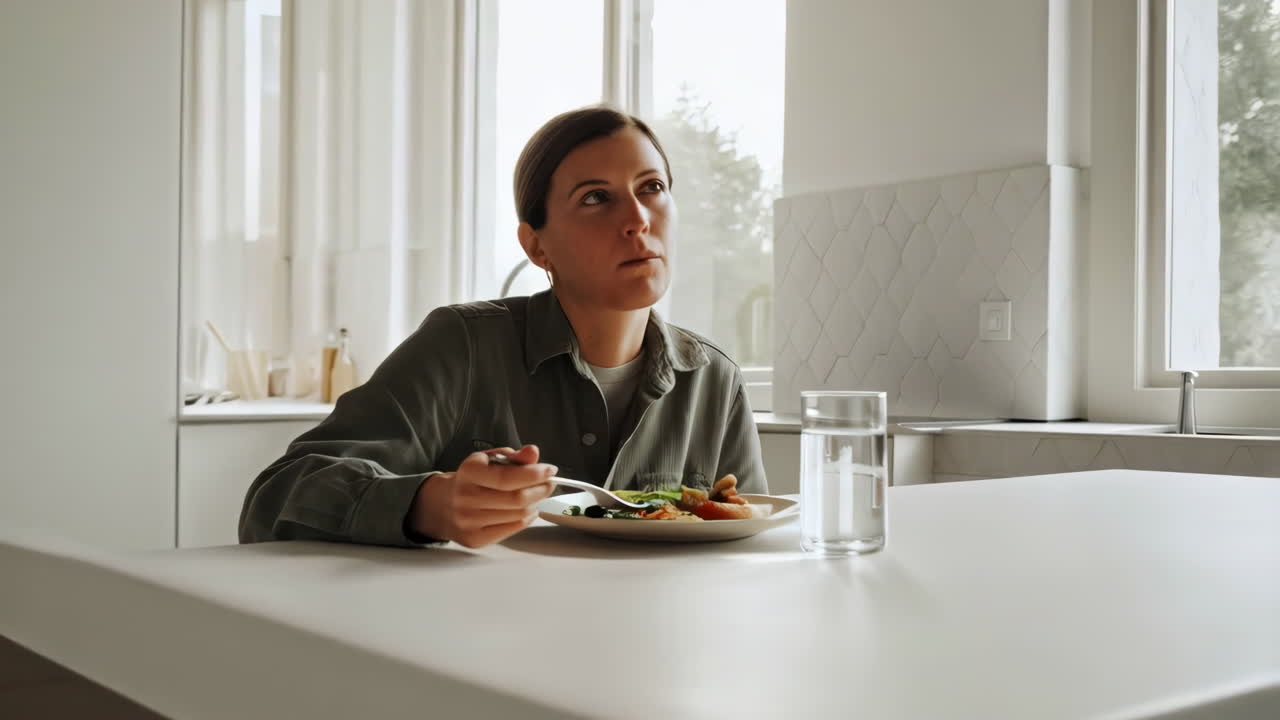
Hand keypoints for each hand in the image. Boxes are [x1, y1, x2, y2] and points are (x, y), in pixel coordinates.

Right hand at [407, 445, 554, 547]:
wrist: (442, 505)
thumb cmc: (472, 479)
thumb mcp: (489, 460)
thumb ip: (514, 457)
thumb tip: (533, 452)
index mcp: (468, 472)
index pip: (507, 477)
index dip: (534, 474)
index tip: (550, 470)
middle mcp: (465, 498)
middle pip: (516, 499)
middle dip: (540, 490)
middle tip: (549, 484)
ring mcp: (468, 522)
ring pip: (517, 515)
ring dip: (535, 504)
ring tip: (535, 496)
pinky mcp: (474, 539)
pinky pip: (512, 529)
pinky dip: (527, 518)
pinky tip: (527, 510)